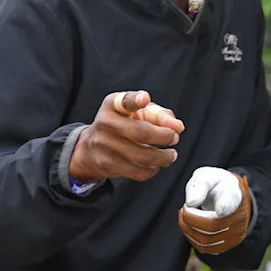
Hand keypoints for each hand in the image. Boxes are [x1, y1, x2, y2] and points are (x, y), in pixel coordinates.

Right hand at [70, 91, 184, 182]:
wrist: (92, 147)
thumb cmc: (123, 124)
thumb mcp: (138, 112)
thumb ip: (160, 115)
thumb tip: (178, 127)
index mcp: (114, 104)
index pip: (124, 101)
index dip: (135, 100)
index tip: (144, 98)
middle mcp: (106, 123)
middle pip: (140, 132)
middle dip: (164, 137)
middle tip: (174, 138)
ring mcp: (104, 146)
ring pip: (141, 156)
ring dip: (164, 157)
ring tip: (171, 154)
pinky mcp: (107, 165)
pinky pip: (137, 172)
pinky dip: (153, 170)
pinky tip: (156, 164)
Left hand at [178, 167, 251, 254]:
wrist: (229, 197)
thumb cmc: (216, 186)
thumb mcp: (208, 176)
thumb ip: (200, 184)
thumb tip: (191, 202)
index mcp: (233, 196)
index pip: (230, 203)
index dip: (225, 207)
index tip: (219, 209)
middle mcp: (238, 218)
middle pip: (211, 226)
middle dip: (191, 218)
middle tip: (184, 208)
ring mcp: (234, 235)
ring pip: (205, 240)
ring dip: (188, 228)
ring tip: (186, 214)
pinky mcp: (226, 246)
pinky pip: (204, 248)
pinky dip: (192, 237)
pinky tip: (191, 225)